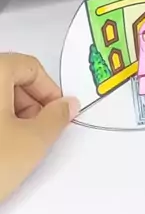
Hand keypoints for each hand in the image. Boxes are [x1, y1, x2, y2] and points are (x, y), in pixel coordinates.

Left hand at [0, 53, 78, 202]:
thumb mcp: (32, 141)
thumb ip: (56, 118)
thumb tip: (66, 106)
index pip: (29, 66)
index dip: (49, 91)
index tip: (56, 114)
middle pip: (8, 78)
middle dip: (28, 104)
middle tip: (36, 132)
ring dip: (8, 115)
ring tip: (12, 146)